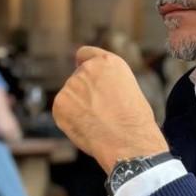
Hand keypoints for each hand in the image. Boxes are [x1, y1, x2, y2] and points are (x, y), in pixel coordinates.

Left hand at [52, 46, 168, 172]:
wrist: (129, 141)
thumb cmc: (135, 121)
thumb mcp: (128, 90)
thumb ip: (107, 83)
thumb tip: (93, 92)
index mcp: (109, 62)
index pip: (85, 54)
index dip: (83, 65)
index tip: (81, 73)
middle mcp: (87, 69)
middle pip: (77, 79)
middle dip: (83, 93)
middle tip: (100, 113)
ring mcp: (71, 85)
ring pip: (70, 97)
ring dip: (78, 107)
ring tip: (98, 123)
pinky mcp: (60, 104)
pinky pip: (62, 112)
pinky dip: (70, 121)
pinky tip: (87, 128)